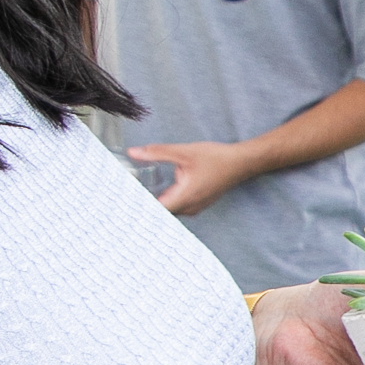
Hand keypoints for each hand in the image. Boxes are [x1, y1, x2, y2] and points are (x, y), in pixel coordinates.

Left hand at [129, 139, 251, 215]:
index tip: (123, 203)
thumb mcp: (183, 152)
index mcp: (185, 197)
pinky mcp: (198, 203)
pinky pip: (178, 207)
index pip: (155, 211)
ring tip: (137, 194)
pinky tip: (157, 191)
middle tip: (124, 197)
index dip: (138, 208)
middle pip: (161, 213)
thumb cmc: (216, 158)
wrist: (241, 163)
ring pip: (170, 211)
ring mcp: (195, 207)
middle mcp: (190, 207)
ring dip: (156, 204)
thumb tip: (133, 152)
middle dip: (144, 205)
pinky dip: (167, 201)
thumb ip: (157, 152)